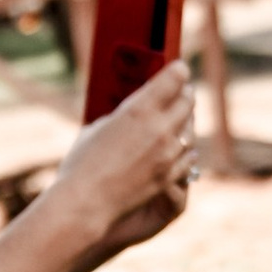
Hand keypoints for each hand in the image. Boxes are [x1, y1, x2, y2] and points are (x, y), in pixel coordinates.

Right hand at [46, 60, 194, 260]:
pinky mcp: (169, 175)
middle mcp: (159, 129)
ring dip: (187, 120)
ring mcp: (168, 154)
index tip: (178, 68)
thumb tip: (129, 113)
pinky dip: (186, 148)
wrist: (85, 202)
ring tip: (183, 116)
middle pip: (187, 101)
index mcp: (139, 109)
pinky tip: (184, 145)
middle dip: (185, 93)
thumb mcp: (96, 128)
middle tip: (184, 90)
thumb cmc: (81, 163)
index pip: (174, 78)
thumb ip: (120, 116)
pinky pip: (189, 156)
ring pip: (190, 129)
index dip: (178, 71)